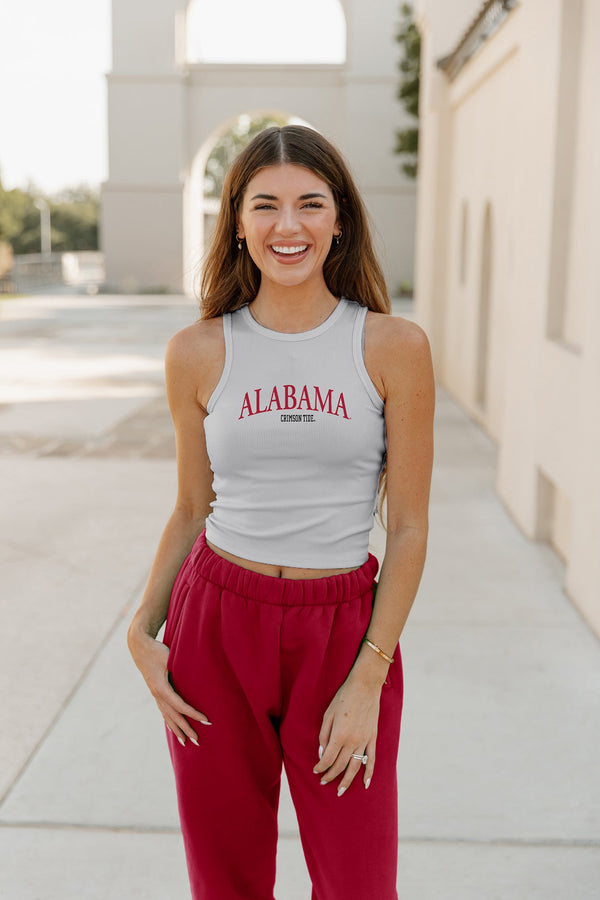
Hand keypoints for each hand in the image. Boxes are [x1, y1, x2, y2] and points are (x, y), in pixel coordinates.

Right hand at [128, 630, 210, 745]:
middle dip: (186, 729)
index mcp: (162, 688)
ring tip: (185, 742)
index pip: (180, 706)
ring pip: (167, 716)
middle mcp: (158, 694)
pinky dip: (169, 721)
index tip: (206, 721)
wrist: (140, 646)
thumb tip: (197, 672)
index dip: (193, 714)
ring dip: (177, 729)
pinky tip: (173, 728)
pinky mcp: (155, 692)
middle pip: (174, 716)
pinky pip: (163, 711)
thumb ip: (180, 667)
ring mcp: (155, 694)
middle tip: (198, 741)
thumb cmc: (157, 650)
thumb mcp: (169, 657)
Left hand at [312, 674, 382, 794]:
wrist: (365, 687)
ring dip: (347, 780)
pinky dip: (369, 773)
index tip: (316, 771)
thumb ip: (324, 735)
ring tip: (341, 790)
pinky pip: (371, 759)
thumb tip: (322, 752)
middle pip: (340, 765)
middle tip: (324, 782)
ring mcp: (364, 740)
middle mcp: (352, 741)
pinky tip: (365, 784)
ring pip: (355, 766)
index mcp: (339, 735)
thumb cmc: (343, 698)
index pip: (328, 759)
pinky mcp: (372, 738)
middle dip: (331, 776)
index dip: (321, 767)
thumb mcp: (328, 714)